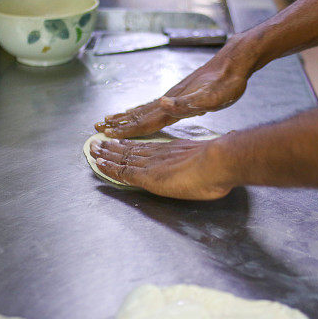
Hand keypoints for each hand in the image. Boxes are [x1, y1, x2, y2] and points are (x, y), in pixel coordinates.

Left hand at [89, 137, 234, 199]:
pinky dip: (109, 167)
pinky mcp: (148, 176)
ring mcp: (153, 164)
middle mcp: (160, 155)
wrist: (219, 162)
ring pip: (123, 158)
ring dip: (106, 154)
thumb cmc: (221, 163)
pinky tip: (98, 163)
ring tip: (93, 150)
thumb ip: (210, 157)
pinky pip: (123, 171)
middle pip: (131, 150)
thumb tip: (224, 150)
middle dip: (114, 147)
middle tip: (99, 143)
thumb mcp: (213, 157)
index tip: (120, 142)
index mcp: (174, 150)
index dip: (132, 146)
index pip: (147, 148)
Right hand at [95, 36, 260, 137]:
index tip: (108, 134)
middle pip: (139, 115)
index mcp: (175, 105)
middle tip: (97, 127)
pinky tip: (139, 110)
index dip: (126, 129)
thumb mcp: (213, 96)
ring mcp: (174, 96)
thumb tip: (162, 102)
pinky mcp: (180, 93)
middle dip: (118, 123)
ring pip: (144, 109)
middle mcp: (170, 100)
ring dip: (125, 116)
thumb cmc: (227, 82)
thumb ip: (188, 102)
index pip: (145, 121)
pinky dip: (141, 110)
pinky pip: (154, 105)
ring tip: (110, 118)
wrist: (235, 62)